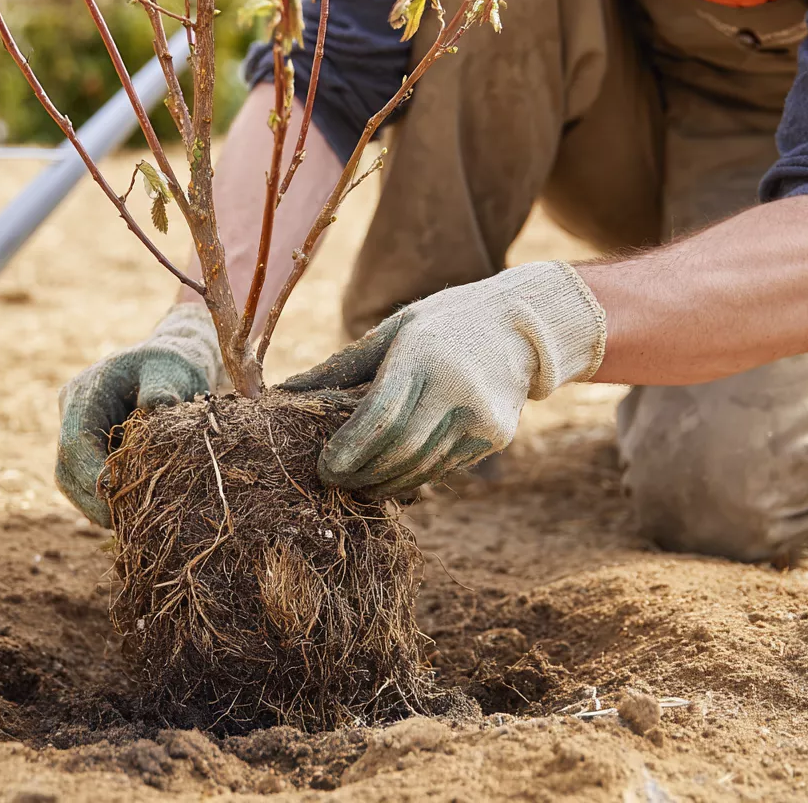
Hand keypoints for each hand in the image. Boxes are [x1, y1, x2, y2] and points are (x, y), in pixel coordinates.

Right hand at [55, 304, 224, 525]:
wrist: (169, 364)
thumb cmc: (171, 366)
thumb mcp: (171, 371)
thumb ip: (161, 390)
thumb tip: (158, 409)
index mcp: (85, 393)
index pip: (75, 443)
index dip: (93, 476)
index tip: (119, 500)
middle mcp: (73, 414)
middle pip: (66, 469)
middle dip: (93, 501)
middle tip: (127, 525)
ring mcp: (78, 433)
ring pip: (73, 481)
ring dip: (99, 505)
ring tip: (133, 522)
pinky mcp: (90, 449)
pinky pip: (88, 483)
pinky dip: (108, 499)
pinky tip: (134, 509)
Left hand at [282, 261, 605, 497]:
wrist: (523, 326)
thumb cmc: (442, 325)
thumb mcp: (392, 331)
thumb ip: (341, 367)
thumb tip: (284, 394)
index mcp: (422, 356)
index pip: (380, 417)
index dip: (348, 450)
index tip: (324, 467)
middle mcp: (456, 388)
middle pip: (399, 451)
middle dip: (362, 474)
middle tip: (335, 481)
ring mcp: (480, 417)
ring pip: (422, 468)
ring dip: (386, 482)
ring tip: (360, 482)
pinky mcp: (494, 437)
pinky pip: (444, 468)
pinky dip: (415, 476)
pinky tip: (395, 473)